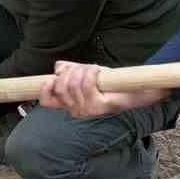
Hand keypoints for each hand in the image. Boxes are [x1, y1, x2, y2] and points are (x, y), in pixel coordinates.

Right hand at [40, 60, 165, 118]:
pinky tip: (97, 70)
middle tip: (82, 67)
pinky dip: (90, 73)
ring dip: (82, 70)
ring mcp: (88, 110)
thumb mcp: (85, 74)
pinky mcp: (100, 107)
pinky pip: (87, 85)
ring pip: (72, 85)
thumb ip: (69, 70)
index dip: (44, 89)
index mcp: (70, 104)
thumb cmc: (110, 83)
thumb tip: (58, 68)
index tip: (49, 78)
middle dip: (69, 72)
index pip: (47, 101)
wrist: (136, 90)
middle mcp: (77, 111)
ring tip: (93, 68)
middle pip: (60, 88)